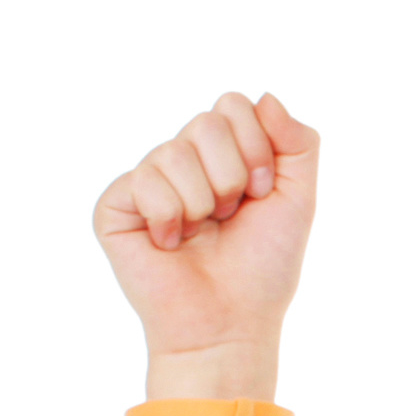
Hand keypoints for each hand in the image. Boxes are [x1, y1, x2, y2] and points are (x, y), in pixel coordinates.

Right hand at [97, 91, 318, 395]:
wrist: (231, 319)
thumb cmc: (264, 264)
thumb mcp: (299, 198)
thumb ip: (298, 144)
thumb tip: (265, 96)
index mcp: (223, 153)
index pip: (235, 105)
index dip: (258, 149)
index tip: (263, 193)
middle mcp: (182, 159)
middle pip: (207, 121)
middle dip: (234, 174)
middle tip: (231, 214)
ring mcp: (146, 179)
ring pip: (175, 151)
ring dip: (204, 201)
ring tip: (202, 231)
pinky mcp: (115, 204)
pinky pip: (144, 181)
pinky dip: (171, 217)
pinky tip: (170, 242)